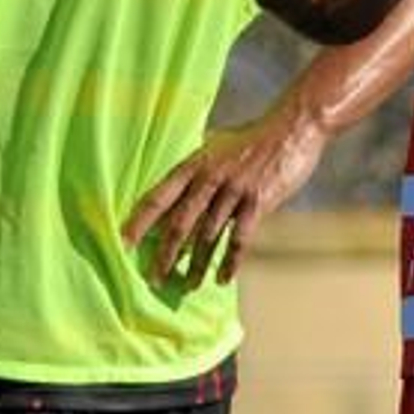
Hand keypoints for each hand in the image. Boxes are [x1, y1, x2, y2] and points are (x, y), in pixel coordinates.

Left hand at [122, 106, 325, 288]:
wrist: (291, 128)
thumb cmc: (252, 138)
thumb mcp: (217, 145)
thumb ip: (197, 169)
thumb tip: (175, 192)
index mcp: (195, 163)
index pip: (158, 196)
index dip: (138, 221)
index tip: (121, 243)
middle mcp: (210, 177)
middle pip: (179, 222)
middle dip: (164, 254)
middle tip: (153, 279)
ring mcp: (234, 189)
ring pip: (208, 236)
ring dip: (196, 264)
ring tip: (188, 284)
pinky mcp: (258, 201)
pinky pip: (239, 239)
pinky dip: (230, 262)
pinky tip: (223, 278)